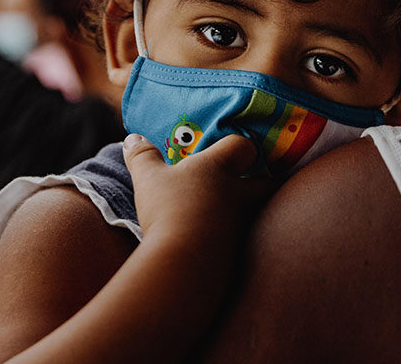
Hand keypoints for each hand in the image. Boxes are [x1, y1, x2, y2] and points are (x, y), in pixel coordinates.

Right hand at [122, 133, 273, 244]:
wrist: (184, 262)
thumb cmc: (168, 208)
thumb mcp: (148, 178)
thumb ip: (142, 156)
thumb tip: (132, 138)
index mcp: (219, 169)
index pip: (243, 146)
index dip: (241, 145)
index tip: (235, 147)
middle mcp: (238, 195)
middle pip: (267, 182)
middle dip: (265, 179)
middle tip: (254, 179)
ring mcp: (242, 225)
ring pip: (257, 212)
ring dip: (248, 210)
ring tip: (230, 213)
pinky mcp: (239, 254)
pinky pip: (244, 241)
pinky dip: (234, 238)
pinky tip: (219, 242)